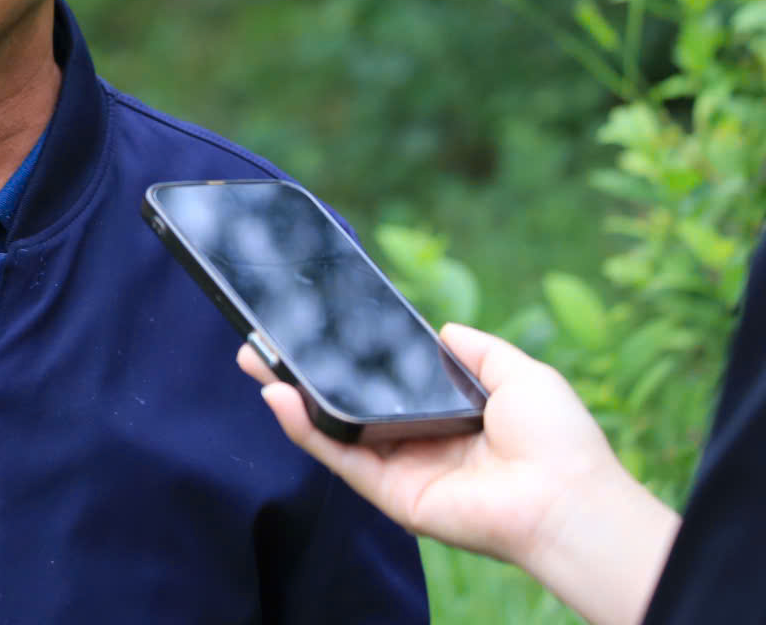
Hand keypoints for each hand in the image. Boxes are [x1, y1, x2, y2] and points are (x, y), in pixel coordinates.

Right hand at [238, 324, 679, 624]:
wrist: (568, 498)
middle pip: (347, 404)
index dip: (350, 357)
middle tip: (263, 344)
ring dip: (292, 396)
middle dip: (304, 373)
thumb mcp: (519, 374)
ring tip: (257, 362)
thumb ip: (477, 350)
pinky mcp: (390, 493)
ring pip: (333, 429)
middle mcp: (417, 442)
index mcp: (446, 416)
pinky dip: (305, 428)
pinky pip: (339, 456)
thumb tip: (442, 329)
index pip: (384, 384)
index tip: (318, 327)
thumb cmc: (558, 439)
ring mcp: (400, 469)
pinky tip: (279, 396)